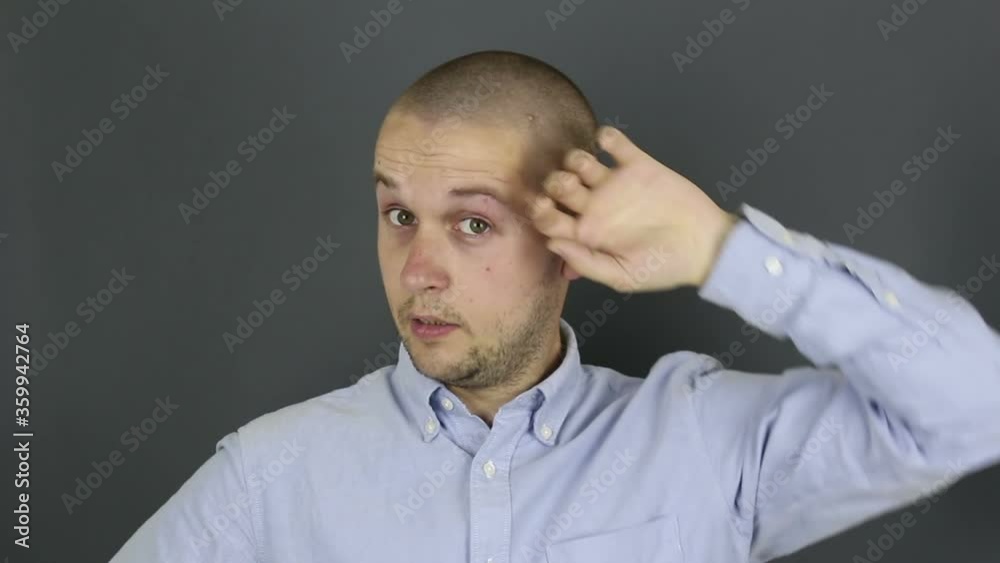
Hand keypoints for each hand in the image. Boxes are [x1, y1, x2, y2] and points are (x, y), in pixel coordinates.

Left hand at [529, 126, 738, 292]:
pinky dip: (607, 137)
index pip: (550, 218)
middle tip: (565, 185)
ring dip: (575, 159)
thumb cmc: (663, 267)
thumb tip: (552, 244)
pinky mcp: (638, 165)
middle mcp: (595, 206)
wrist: (705, 246)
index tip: (542, 206)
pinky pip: (615, 144)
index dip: (540, 211)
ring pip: (579, 161)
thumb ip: (587, 262)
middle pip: (559, 186)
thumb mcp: (623, 276)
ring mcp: (615, 184)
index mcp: (587, 234)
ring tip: (587, 167)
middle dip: (554, 182)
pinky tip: (608, 143)